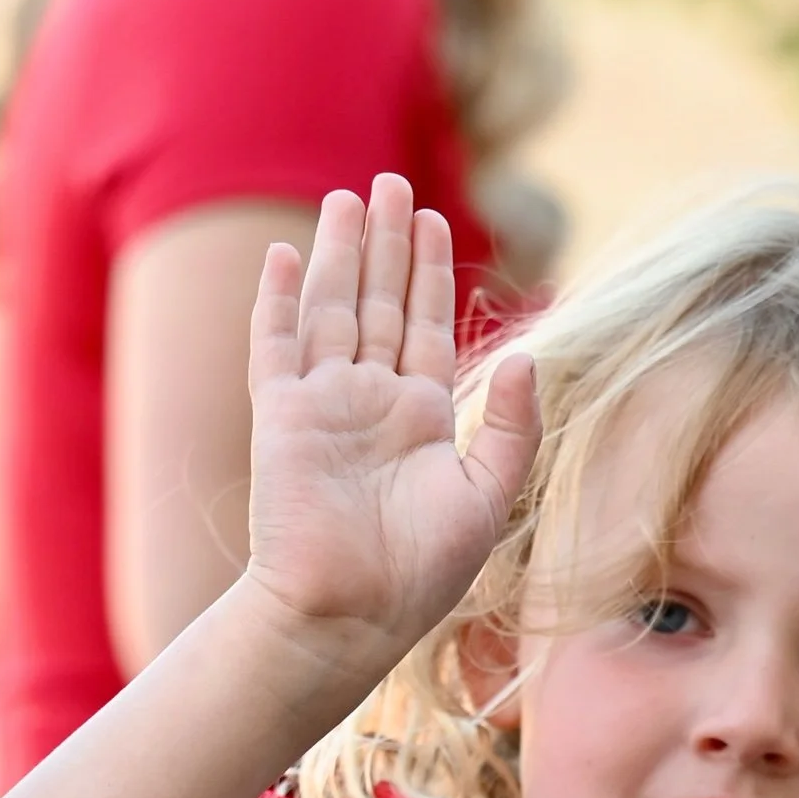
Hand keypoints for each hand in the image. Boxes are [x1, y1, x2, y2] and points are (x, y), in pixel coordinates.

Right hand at [242, 175, 540, 660]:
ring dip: (342, 253)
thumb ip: (509, 427)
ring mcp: (323, 407)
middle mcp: (370, 405)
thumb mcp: (486, 496)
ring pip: (333, 310)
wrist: (349, 613)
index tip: (435, 221)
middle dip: (388, 244)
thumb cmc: (421, 573)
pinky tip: (286, 256)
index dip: (430, 274)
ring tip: (352, 196)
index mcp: (419, 421)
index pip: (424, 329)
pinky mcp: (281, 418)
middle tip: (393, 183)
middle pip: (379, 305)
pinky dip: (278, 301)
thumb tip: (522, 357)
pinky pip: (276, 346)